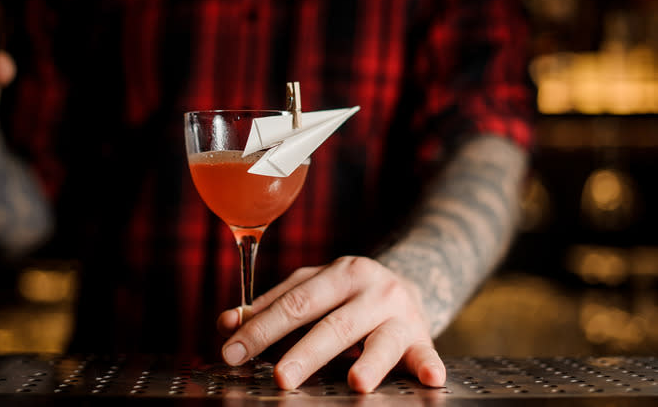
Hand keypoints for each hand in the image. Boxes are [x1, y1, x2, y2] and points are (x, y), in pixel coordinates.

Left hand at [217, 256, 445, 392]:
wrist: (409, 283)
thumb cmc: (347, 295)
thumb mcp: (312, 290)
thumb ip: (271, 307)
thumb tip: (226, 323)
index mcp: (338, 274)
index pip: (295, 302)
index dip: (261, 327)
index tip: (233, 351)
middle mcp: (371, 289)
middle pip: (332, 324)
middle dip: (303, 352)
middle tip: (280, 376)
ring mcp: (400, 313)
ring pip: (380, 341)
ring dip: (369, 363)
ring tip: (356, 383)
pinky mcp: (422, 338)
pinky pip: (427, 353)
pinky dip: (430, 366)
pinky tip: (431, 379)